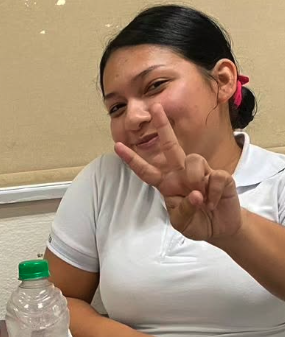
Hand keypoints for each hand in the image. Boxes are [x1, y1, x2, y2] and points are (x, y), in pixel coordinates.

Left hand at [114, 104, 241, 242]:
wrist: (219, 228)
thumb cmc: (196, 223)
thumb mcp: (181, 222)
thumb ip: (183, 208)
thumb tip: (195, 193)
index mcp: (167, 184)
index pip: (146, 170)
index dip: (132, 160)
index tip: (117, 146)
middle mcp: (182, 174)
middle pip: (170, 146)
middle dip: (163, 127)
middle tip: (156, 107)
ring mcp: (201, 172)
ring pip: (194, 161)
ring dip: (196, 180)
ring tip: (203, 201)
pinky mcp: (220, 176)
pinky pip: (215, 177)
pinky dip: (214, 193)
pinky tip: (214, 202)